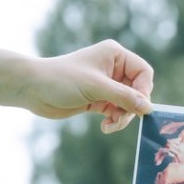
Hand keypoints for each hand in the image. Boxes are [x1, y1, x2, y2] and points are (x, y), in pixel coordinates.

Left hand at [27, 39, 154, 132]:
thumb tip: (148, 108)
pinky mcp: (98, 99)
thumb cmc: (63, 79)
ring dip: (122, 117)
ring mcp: (106, 85)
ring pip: (128, 104)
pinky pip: (116, 112)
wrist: (34, 89)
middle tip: (121, 118)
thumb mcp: (96, 87)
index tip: (138, 107)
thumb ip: (124, 97)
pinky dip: (114, 121)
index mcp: (115, 55)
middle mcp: (113, 68)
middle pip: (137, 90)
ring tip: (111, 125)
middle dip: (132, 107)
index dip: (144, 90)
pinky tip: (105, 127)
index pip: (143, 72)